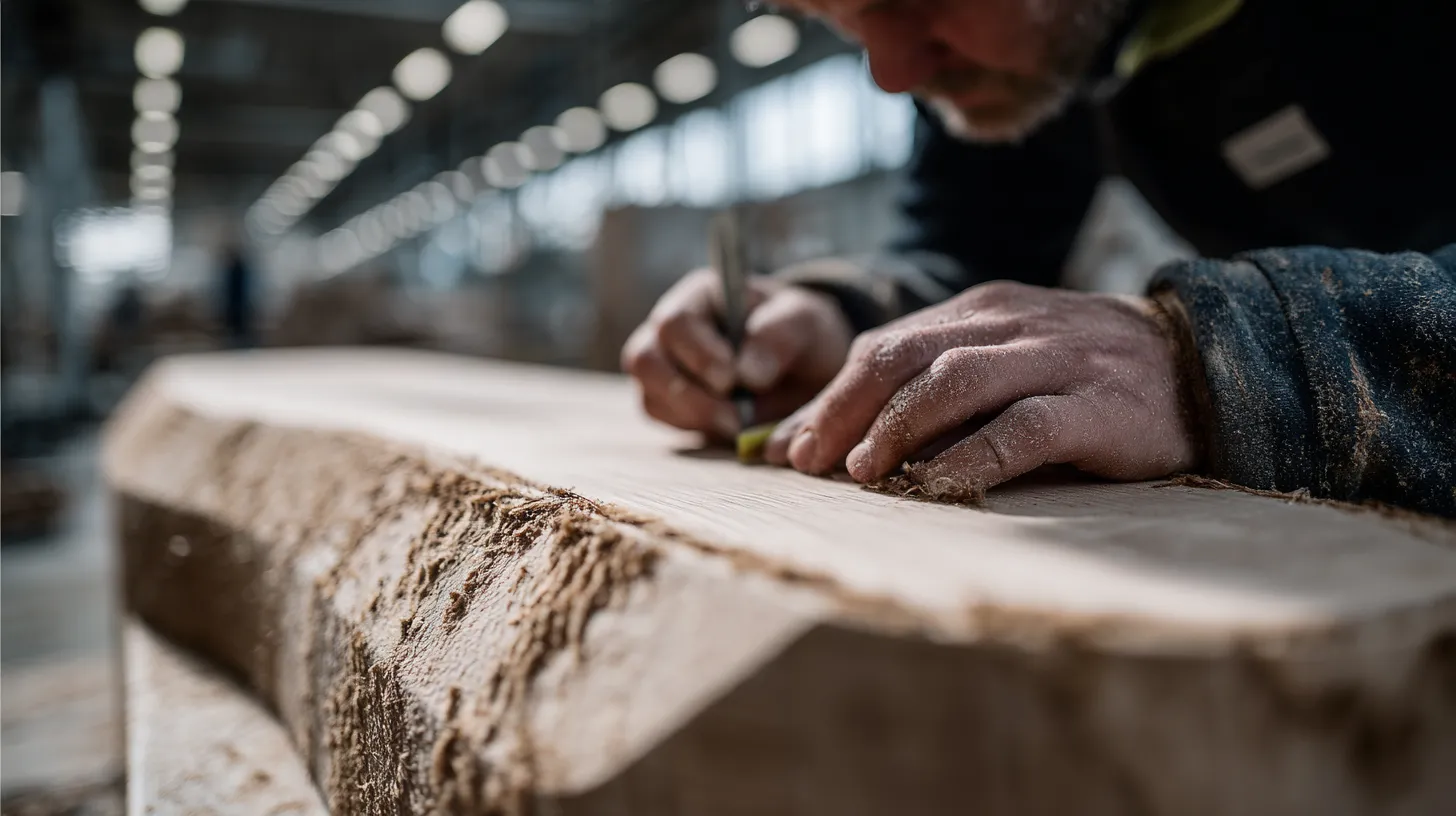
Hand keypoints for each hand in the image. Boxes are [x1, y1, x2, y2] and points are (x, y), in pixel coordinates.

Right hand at [621, 268, 854, 438]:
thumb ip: (779, 335)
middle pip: (644, 359)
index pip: (674, 322)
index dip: (697, 354)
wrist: (806, 368)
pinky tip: (728, 425)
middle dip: (688, 394)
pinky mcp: (668, 400)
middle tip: (735, 415)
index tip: (732, 380)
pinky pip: (661, 418)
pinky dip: (692, 427)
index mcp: (699, 296)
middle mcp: (670, 329)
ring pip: (649, 395)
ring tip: (738, 424)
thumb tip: (748, 375)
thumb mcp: (804, 322)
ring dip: (691, 415)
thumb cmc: (800, 333)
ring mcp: (664, 366)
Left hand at [763, 281, 1198, 495]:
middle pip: (904, 355)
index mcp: (981, 309)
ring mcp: (1057, 359)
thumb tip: (849, 443)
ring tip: (859, 473)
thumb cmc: (1084, 375)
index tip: (790, 445)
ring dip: (895, 428)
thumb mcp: (1008, 360)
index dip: (832, 396)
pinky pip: (1024, 427)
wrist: (1203, 365)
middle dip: (844, 408)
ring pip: (953, 381)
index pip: (886, 345)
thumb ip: (939, 386)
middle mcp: (1011, 324)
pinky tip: (937, 483)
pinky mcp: (1098, 404)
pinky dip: (972, 456)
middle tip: (807, 460)